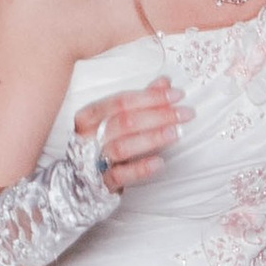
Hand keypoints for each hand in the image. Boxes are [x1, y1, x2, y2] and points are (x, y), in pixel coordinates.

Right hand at [68, 79, 186, 192]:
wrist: (80, 179)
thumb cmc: (102, 143)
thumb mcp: (117, 118)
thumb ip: (141, 100)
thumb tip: (164, 82)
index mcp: (89, 116)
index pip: (121, 101)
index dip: (151, 97)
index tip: (176, 95)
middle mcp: (88, 137)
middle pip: (124, 121)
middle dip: (158, 115)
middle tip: (184, 113)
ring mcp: (92, 160)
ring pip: (122, 146)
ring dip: (152, 138)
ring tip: (176, 132)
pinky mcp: (102, 183)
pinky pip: (121, 175)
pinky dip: (141, 169)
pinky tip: (159, 162)